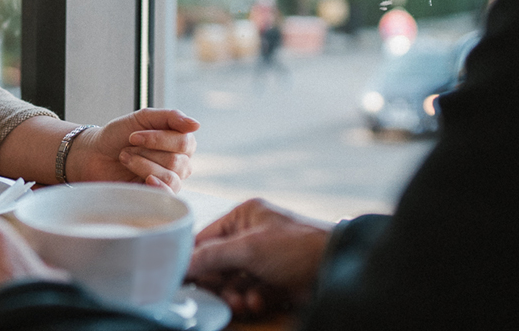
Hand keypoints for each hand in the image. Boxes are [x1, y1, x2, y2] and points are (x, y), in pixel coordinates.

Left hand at [66, 108, 198, 192]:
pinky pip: (168, 196)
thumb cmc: (119, 135)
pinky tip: (146, 180)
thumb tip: (196, 124)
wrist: (94, 155)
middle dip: (146, 153)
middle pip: (177, 161)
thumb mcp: (142, 118)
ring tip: (125, 159)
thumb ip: (170, 117)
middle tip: (126, 149)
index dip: (158, 139)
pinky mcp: (158, 196)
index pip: (184, 142)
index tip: (133, 136)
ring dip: (142, 166)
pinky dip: (157, 187)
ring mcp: (170, 181)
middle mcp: (180, 162)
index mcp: (180, 142)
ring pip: (170, 177)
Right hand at [186, 198, 332, 317]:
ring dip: (235, 294)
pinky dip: (252, 298)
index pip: (207, 237)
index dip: (194, 258)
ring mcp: (265, 259)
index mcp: (244, 216)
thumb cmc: (296, 247)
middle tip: (219, 294)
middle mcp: (252, 235)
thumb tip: (181, 264)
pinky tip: (258, 302)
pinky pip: (252, 291)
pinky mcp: (276, 280)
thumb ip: (212, 256)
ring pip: (235, 281)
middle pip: (219, 263)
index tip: (181, 277)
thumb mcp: (249, 248)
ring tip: (242, 302)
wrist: (337, 268)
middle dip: (219, 282)